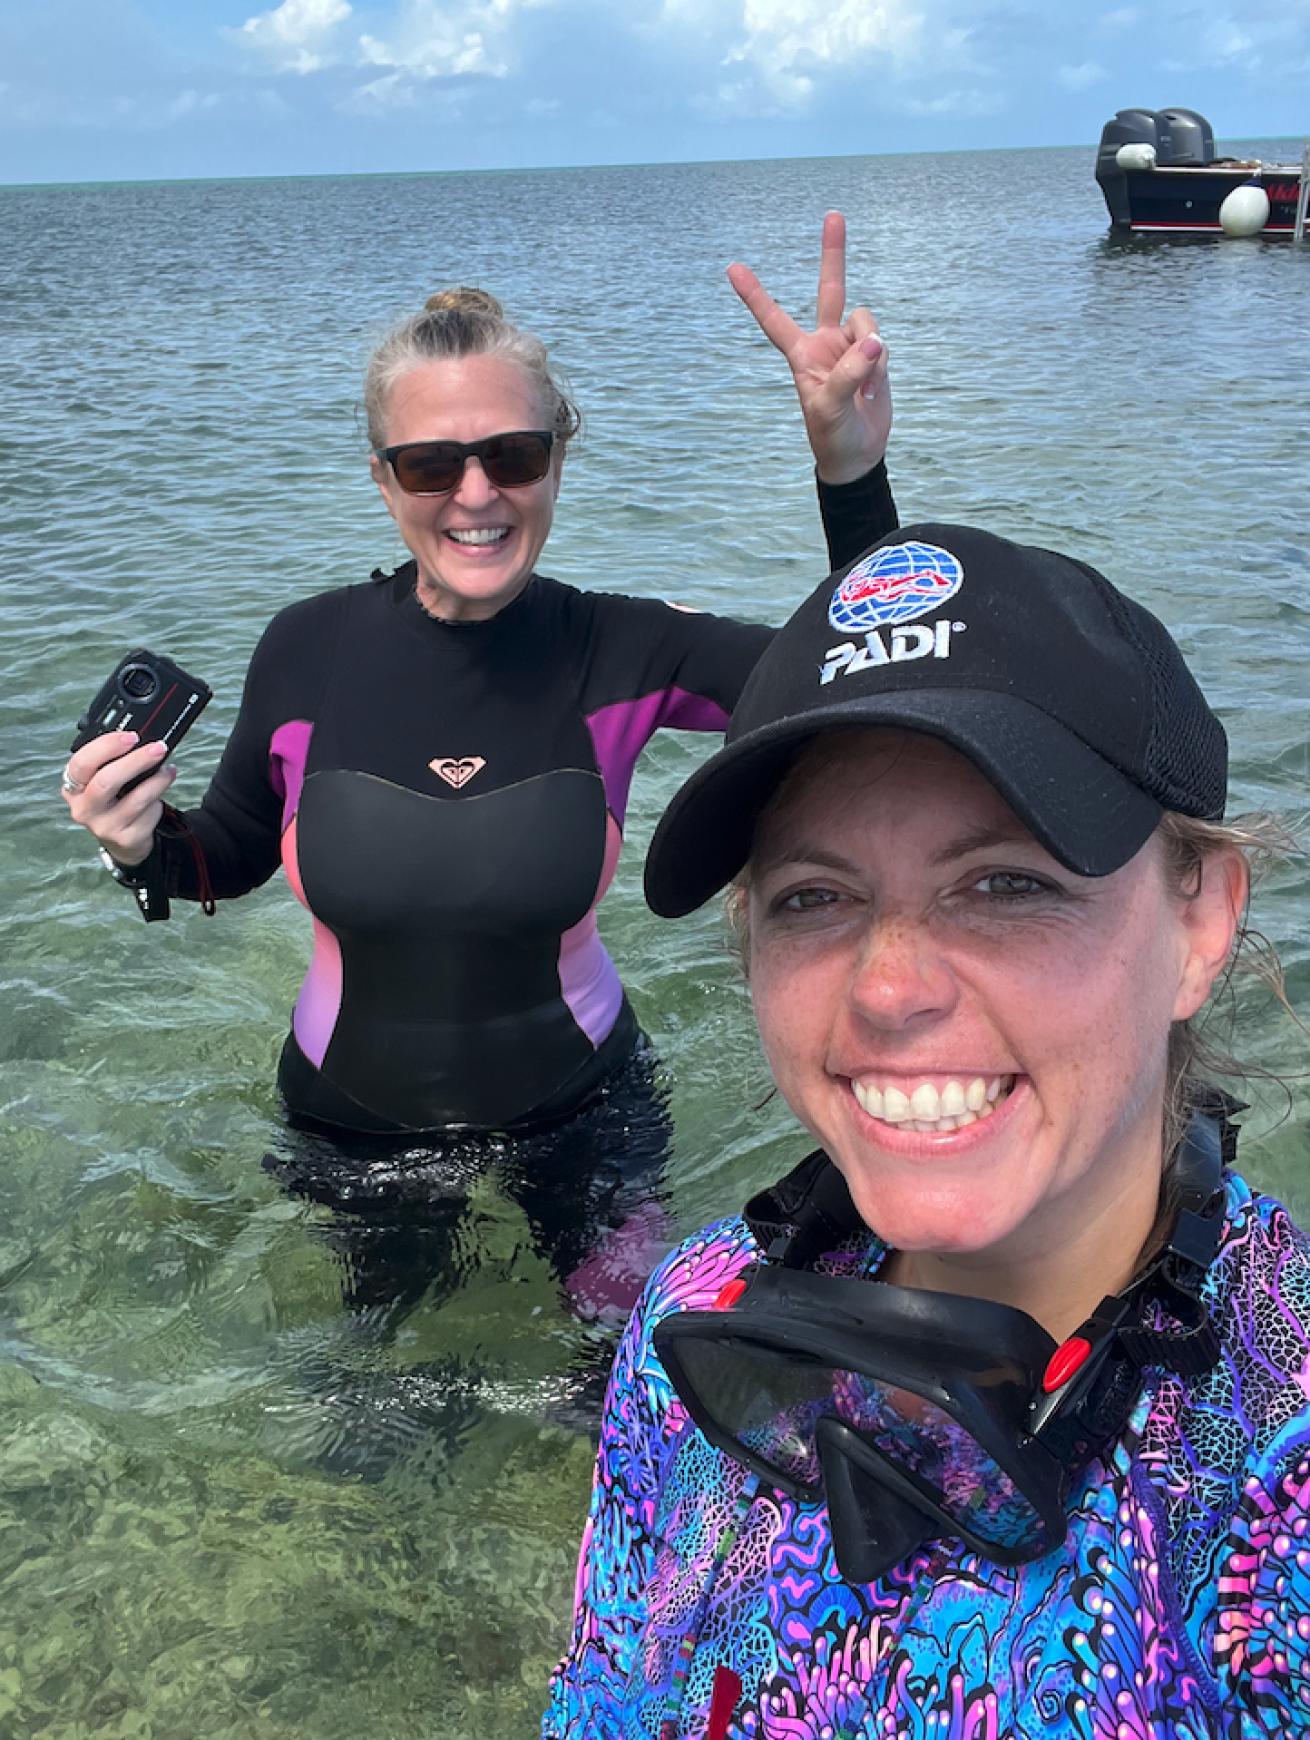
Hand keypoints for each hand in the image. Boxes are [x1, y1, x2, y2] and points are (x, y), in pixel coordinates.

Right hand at [61, 732, 175, 864]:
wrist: (123, 839)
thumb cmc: (114, 801)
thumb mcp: (102, 780)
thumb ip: (111, 761)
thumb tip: (139, 740)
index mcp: (74, 787)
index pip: (81, 763)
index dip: (106, 746)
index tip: (131, 737)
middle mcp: (84, 808)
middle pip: (107, 781)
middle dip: (136, 760)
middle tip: (158, 748)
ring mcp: (104, 826)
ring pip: (136, 798)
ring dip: (158, 780)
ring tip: (167, 771)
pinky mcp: (126, 838)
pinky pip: (148, 813)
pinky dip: (160, 799)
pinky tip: (161, 794)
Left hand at [728, 210, 890, 485]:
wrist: (857, 453)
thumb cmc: (832, 434)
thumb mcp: (830, 407)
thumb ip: (850, 373)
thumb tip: (875, 341)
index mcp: (801, 353)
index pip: (773, 319)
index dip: (754, 295)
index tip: (732, 268)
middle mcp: (824, 342)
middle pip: (830, 289)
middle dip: (833, 254)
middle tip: (833, 215)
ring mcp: (850, 346)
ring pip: (867, 322)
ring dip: (872, 351)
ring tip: (866, 387)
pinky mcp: (873, 355)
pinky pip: (883, 344)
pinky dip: (883, 365)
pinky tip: (874, 389)